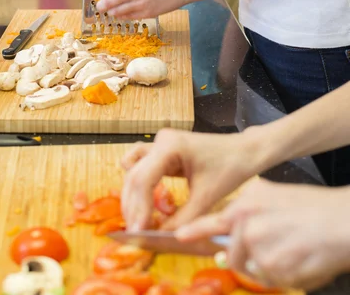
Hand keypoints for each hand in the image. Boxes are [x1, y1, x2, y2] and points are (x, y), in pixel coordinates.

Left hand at [81, 0, 190, 18]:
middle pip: (107, 1)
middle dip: (99, 4)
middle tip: (97, 4)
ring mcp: (140, 3)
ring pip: (116, 12)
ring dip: (110, 11)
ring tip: (110, 9)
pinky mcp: (147, 13)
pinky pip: (128, 17)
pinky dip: (122, 16)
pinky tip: (122, 13)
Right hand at [120, 129, 263, 231]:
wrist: (245, 151)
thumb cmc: (230, 169)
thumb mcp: (207, 198)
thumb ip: (183, 219)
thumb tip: (159, 237)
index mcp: (170, 146)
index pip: (143, 179)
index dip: (138, 207)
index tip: (138, 232)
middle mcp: (161, 140)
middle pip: (135, 175)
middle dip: (133, 206)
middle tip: (137, 232)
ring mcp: (160, 143)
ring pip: (134, 171)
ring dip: (133, 195)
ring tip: (140, 220)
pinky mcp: (163, 150)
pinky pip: (142, 167)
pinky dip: (140, 185)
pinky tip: (146, 202)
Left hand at [176, 179, 349, 291]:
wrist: (339, 221)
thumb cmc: (311, 207)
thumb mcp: (273, 195)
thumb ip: (248, 211)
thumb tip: (229, 232)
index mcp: (246, 206)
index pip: (212, 221)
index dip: (195, 231)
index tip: (179, 237)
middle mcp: (246, 226)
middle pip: (232, 255)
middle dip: (246, 257)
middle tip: (272, 248)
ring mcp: (257, 248)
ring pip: (251, 268)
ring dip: (266, 266)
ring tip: (289, 250)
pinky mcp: (271, 269)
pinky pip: (269, 280)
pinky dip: (281, 276)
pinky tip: (297, 259)